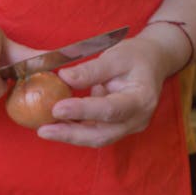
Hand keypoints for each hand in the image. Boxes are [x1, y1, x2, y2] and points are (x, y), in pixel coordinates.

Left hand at [38, 29, 186, 146]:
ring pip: (94, 138)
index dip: (82, 111)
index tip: (57, 108)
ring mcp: (126, 127)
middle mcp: (136, 119)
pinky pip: (92, 134)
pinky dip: (72, 131)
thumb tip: (63, 77)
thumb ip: (91, 69)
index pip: (110, 109)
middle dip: (70, 134)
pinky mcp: (115, 129)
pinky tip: (53, 125)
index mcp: (141, 99)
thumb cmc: (135, 57)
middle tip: (43, 130)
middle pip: (101, 134)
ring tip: (44, 129)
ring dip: (68, 135)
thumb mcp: (116, 56)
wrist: (151, 63)